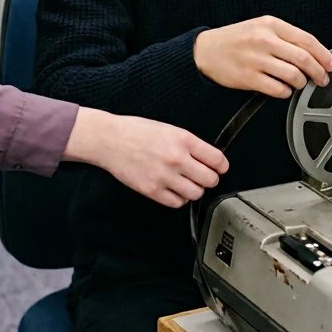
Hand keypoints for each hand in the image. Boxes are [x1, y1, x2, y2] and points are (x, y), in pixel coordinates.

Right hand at [64, 107, 229, 209]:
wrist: (110, 140)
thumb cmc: (136, 131)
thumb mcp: (168, 128)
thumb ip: (189, 143)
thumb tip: (207, 156)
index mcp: (183, 140)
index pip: (217, 159)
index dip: (222, 166)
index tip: (220, 168)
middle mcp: (177, 159)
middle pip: (210, 179)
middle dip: (210, 179)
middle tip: (204, 176)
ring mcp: (165, 176)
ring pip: (195, 193)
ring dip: (194, 190)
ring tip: (187, 183)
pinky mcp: (152, 190)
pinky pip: (177, 203)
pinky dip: (179, 199)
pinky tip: (175, 190)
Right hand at [194, 16, 331, 99]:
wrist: (205, 50)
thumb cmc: (235, 39)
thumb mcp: (260, 27)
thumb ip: (284, 36)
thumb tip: (312, 52)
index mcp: (270, 25)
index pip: (307, 40)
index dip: (324, 54)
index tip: (331, 64)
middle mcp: (264, 40)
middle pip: (304, 58)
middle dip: (318, 72)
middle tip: (322, 79)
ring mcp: (256, 59)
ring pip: (293, 75)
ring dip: (302, 83)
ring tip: (300, 83)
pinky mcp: (249, 78)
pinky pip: (277, 89)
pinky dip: (285, 92)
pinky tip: (283, 89)